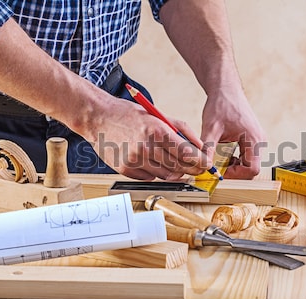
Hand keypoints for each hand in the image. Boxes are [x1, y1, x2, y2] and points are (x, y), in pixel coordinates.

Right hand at [89, 98, 211, 179]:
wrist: (98, 117)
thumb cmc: (128, 114)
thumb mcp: (158, 115)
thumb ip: (181, 130)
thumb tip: (199, 146)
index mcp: (157, 131)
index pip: (187, 153)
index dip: (200, 161)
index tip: (207, 164)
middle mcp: (146, 148)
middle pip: (179, 167)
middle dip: (192, 169)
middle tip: (197, 167)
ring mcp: (134, 161)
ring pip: (166, 175)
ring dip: (175, 171)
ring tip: (175, 163)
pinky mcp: (125, 170)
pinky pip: (150, 177)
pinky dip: (156, 172)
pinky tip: (154, 162)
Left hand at [200, 85, 265, 178]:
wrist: (226, 89)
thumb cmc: (221, 104)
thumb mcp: (211, 128)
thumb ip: (207, 148)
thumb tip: (203, 166)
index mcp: (254, 139)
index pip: (252, 169)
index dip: (236, 175)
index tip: (220, 173)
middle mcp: (259, 141)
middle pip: (252, 169)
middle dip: (235, 172)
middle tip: (218, 170)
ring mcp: (257, 140)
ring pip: (250, 164)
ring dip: (236, 167)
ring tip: (221, 162)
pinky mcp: (252, 139)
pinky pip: (248, 157)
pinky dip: (237, 161)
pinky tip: (225, 157)